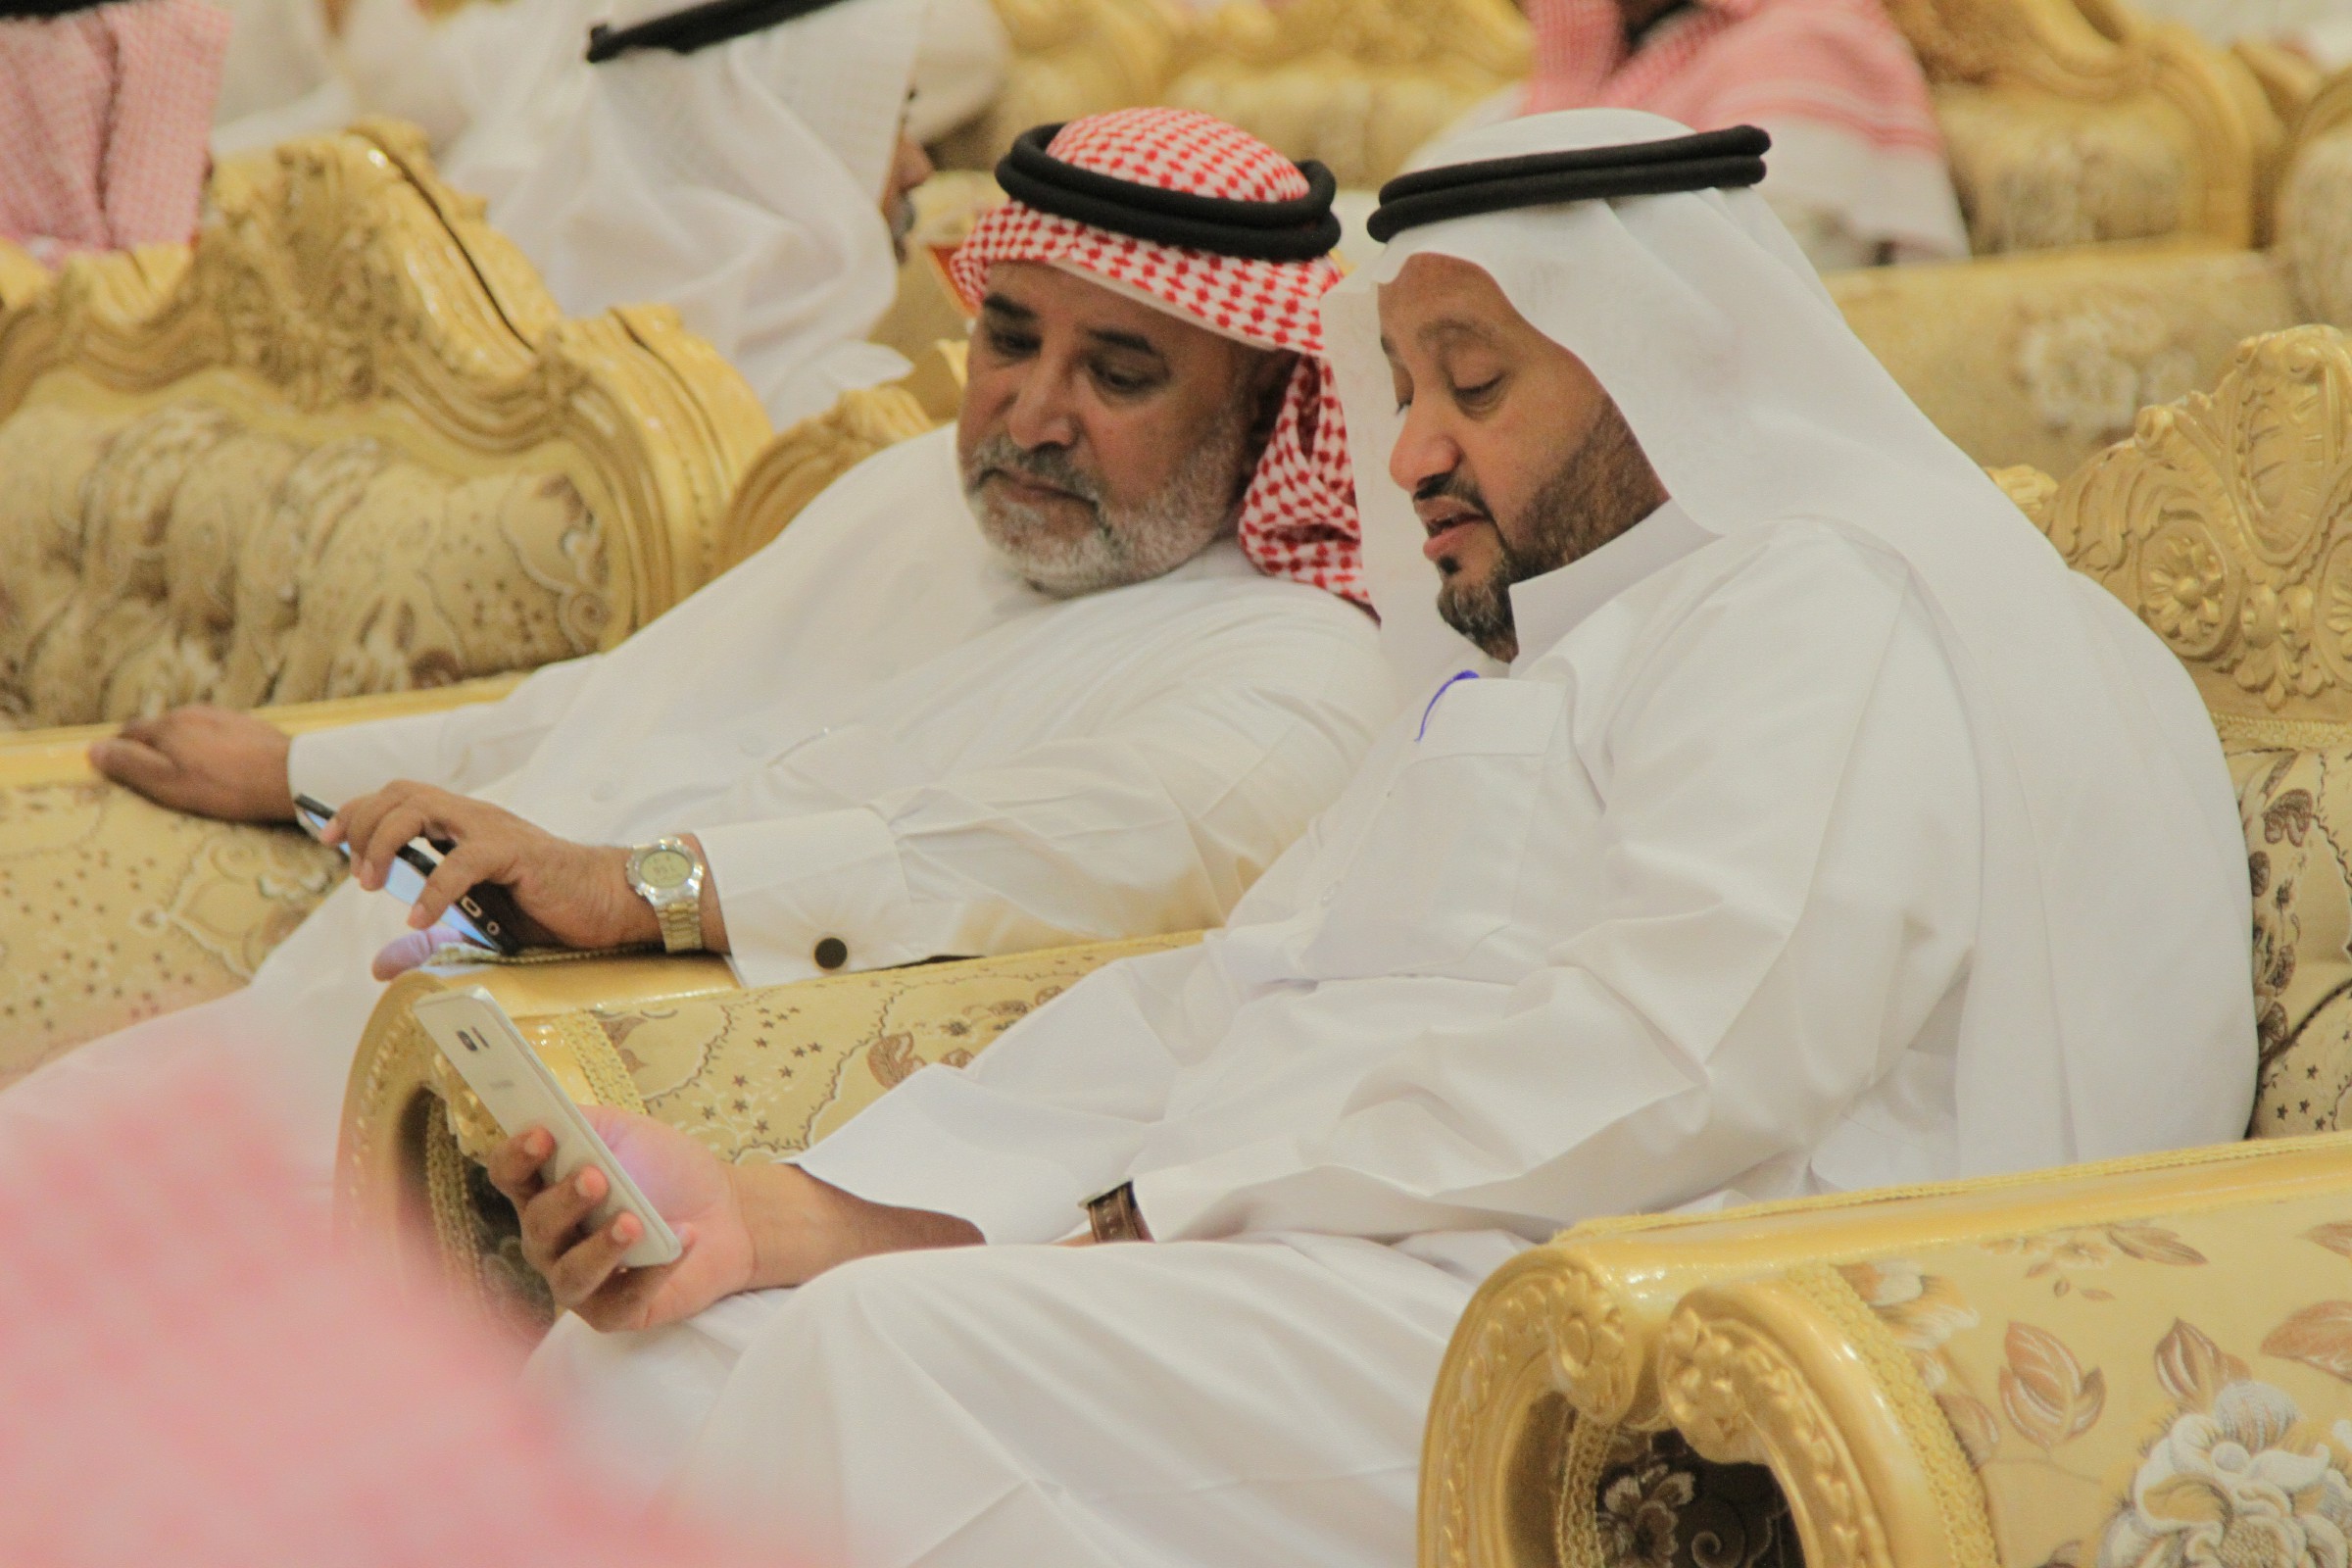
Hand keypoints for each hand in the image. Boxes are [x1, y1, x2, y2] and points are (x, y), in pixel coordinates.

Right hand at [88, 706, 294, 822]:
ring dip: (180, 748)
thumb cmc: (228, 787)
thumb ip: (131, 766)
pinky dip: (207, 748)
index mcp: (168, 726)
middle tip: (154, 779)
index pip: (128, 732)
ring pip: (187, 730)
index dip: (119, 752)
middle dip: (149, 750)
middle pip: (158, 730)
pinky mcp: (246, 724)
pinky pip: (214, 734)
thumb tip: (94, 750)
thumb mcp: (170, 784)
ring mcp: (222, 715)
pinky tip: (220, 767)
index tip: (120, 772)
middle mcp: (192, 712)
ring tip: (188, 776)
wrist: (292, 776)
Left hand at [327, 782, 653, 969]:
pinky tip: (420, 919)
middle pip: (401, 793)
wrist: (610, 903)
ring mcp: (494, 831)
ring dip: (384, 842)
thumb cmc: (550, 909)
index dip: (358, 811)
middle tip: (357, 874)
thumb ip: (430, 941)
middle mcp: (474, 819)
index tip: (329, 839)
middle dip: (362, 823)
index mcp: (464, 828)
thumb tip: (379, 966)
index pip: (400, 797)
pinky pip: (462, 862)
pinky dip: (433, 891)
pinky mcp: (515, 853)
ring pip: (421, 809)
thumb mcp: (477, 929)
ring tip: (374, 885)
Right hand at [487, 1108, 757, 1332]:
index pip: (510, 1175)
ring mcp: (580, 1280)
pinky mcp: (614, 1312)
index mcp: (545, 1191)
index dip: (518, 1156)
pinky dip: (653, 1273)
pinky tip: (680, 1240)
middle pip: (538, 1226)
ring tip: (633, 1222)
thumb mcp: (625, 1133)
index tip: (544, 1135)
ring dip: (601, 1248)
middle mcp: (551, 1241)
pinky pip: (622, 1302)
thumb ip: (586, 1123)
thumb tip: (550, 1114)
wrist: (725, 1211)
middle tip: (597, 1178)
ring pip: (572, 1275)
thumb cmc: (664, 1170)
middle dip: (565, 1201)